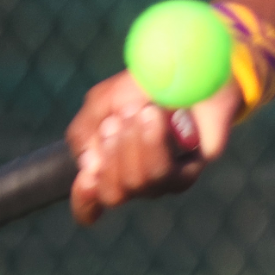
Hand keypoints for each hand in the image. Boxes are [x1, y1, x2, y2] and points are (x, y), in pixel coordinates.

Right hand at [66, 71, 241, 225]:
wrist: (189, 70)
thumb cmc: (143, 88)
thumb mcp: (103, 102)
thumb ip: (85, 132)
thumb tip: (89, 167)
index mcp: (110, 166)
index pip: (91, 204)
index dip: (84, 201)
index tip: (87, 177)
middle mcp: (136, 179)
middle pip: (113, 195)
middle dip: (110, 155)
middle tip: (117, 120)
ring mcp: (164, 180)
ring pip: (138, 183)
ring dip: (133, 144)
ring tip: (143, 111)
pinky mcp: (189, 171)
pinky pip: (164, 172)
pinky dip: (153, 141)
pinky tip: (156, 116)